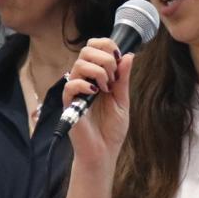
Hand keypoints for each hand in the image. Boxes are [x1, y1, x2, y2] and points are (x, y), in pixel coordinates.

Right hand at [64, 39, 134, 167]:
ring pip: (79, 64)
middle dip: (105, 58)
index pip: (95, 47)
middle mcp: (85, 80)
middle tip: (113, 77)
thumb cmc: (111, 128)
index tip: (119, 60)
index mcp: (97, 76)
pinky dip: (85, 84)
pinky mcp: (69, 103)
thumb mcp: (122, 100)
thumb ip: (123, 79)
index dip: (108, 46)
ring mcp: (76, 91)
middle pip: (86, 50)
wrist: (103, 151)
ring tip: (106, 88)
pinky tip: (96, 93)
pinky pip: (71, 84)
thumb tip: (129, 55)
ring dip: (99, 71)